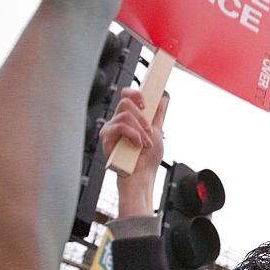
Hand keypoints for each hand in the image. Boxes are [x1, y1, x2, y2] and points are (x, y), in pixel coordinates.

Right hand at [100, 88, 167, 217]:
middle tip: (149, 131)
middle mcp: (118, 121)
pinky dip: (133, 135)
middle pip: (125, 102)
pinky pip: (120, 126)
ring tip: (145, 143)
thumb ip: (157, 115)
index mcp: (129, 118)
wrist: (143, 175)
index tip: (145, 103)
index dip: (134, 94)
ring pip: (125, 115)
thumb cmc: (148, 158)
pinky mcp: (106, 138)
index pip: (126, 96)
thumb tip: (163, 99)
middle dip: (142, 117)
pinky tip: (137, 145)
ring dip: (140, 130)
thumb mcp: (157, 132)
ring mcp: (111, 129)